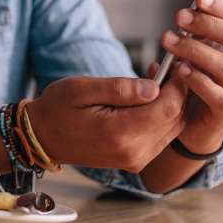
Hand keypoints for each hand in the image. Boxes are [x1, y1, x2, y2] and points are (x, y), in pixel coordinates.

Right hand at [26, 75, 188, 172]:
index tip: (175, 63)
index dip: (178, 84)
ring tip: (160, 77)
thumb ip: (119, 89)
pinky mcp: (135, 159)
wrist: (43, 138)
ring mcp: (135, 159)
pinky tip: (151, 96)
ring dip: (173, 102)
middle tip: (171, 65)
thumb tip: (154, 87)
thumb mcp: (81, 89)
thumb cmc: (57, 109)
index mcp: (119, 134)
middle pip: (175, 119)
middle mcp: (133, 152)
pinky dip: (163, 114)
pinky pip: (162, 136)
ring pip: (173, 128)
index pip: (167, 108)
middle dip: (179, 91)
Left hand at [155, 0, 222, 154]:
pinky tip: (181, 72)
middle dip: (210, 24)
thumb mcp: (186, 56)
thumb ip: (186, 39)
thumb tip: (180, 17)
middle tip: (180, 16)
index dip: (222, 7)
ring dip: (197, 50)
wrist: (190, 127)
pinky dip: (201, 82)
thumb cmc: (189, 86)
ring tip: (170, 42)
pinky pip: (220, 97)